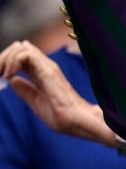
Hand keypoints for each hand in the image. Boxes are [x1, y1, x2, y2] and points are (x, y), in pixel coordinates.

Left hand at [0, 41, 117, 147]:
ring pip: (22, 47)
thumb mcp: (35, 102)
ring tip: (3, 74)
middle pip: (20, 47)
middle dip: (3, 58)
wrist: (76, 121)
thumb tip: (13, 80)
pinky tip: (10, 75)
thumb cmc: (61, 116)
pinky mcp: (48, 71)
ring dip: (7, 58)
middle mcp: (45, 67)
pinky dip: (14, 61)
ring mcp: (47, 67)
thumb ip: (25, 91)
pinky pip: (27, 55)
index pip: (21, 56)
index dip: (6, 62)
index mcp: (42, 74)